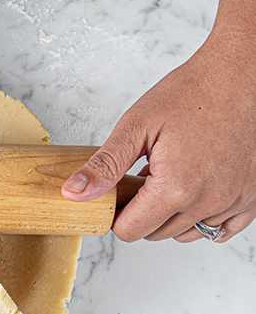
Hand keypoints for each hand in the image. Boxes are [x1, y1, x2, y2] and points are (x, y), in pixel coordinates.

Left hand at [62, 25, 255, 242]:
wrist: (239, 80)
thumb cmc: (191, 94)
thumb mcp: (136, 126)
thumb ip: (105, 165)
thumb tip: (74, 193)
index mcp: (176, 188)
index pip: (130, 231)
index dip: (113, 213)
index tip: (112, 191)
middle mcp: (208, 203)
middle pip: (157, 233)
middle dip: (139, 211)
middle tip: (136, 177)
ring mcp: (233, 204)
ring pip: (187, 233)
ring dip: (169, 215)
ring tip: (163, 178)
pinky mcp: (251, 199)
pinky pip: (221, 230)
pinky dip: (201, 219)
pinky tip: (190, 192)